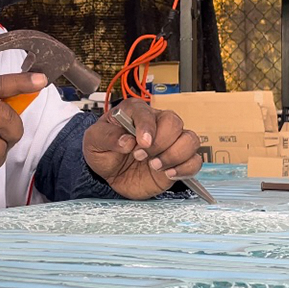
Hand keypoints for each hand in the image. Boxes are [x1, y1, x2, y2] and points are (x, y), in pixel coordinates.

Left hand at [83, 98, 201, 199]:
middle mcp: (156, 124)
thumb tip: (126, 141)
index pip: (146, 112)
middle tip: (140, 156)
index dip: (147, 126)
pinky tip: (168, 174)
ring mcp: (169, 143)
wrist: (109, 175)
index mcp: (134, 112)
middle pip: (174, 122)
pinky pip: (195, 161)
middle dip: (159, 142)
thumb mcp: (93, 141)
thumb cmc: (103, 151)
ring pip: (190, 139)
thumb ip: (107, 137)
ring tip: (154, 166)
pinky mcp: (177, 161)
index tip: (142, 142)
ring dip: (175, 155)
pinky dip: (185, 168)